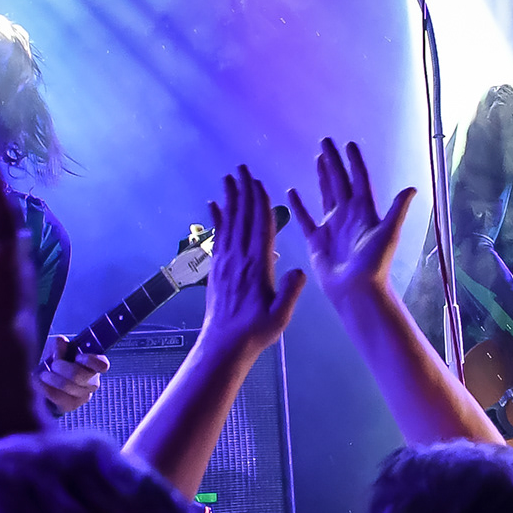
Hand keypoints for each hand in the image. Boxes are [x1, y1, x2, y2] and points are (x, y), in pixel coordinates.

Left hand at [38, 335, 109, 413]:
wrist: (50, 384)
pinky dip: (45, 388)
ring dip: (51, 378)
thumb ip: (60, 344)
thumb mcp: (58, 349)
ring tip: (43, 374)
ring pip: (66, 386)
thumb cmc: (58, 363)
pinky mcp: (71, 405)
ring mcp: (83, 396)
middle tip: (53, 365)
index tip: (77, 357)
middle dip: (61, 367)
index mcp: (94, 366)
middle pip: (78, 375)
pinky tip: (39, 383)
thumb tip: (61, 342)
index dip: (89, 360)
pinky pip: (57, 396)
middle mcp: (92, 382)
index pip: (102, 364)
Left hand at [200, 165, 307, 361]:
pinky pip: (217, 237)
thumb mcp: (281, 315)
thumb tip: (299, 270)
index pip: (260, 226)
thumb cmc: (255, 331)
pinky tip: (213, 207)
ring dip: (229, 199)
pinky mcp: (216, 268)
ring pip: (228, 223)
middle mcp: (239, 259)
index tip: (259, 183)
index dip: (260, 202)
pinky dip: (215, 219)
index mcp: (258, 266)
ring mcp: (225, 262)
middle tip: (241, 168)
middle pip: (242, 217)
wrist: (224, 344)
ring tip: (228, 178)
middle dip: (243, 191)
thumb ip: (290, 291)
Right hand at [288, 138, 417, 306]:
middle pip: (340, 181)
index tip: (348, 144)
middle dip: (333, 162)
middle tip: (326, 141)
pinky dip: (298, 206)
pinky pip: (305, 218)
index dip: (354, 162)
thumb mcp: (387, 233)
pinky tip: (291, 192)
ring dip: (321, 177)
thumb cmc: (374, 263)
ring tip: (317, 158)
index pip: (359, 179)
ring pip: (325, 194)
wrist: (357, 291)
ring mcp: (332, 226)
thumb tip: (412, 188)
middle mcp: (348, 214)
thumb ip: (396, 209)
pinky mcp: (316, 240)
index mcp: (364, 211)